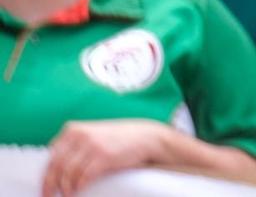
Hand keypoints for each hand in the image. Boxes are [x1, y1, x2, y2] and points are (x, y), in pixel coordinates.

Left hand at [41, 120, 172, 196]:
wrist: (146, 137)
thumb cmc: (118, 139)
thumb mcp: (92, 135)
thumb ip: (73, 145)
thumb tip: (54, 169)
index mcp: (73, 129)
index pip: (51, 156)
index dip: (46, 175)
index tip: (44, 188)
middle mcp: (80, 135)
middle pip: (56, 166)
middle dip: (50, 185)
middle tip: (48, 196)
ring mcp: (92, 145)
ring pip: (68, 173)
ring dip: (65, 188)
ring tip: (66, 196)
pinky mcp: (104, 156)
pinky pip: (83, 176)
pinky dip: (78, 187)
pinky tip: (77, 192)